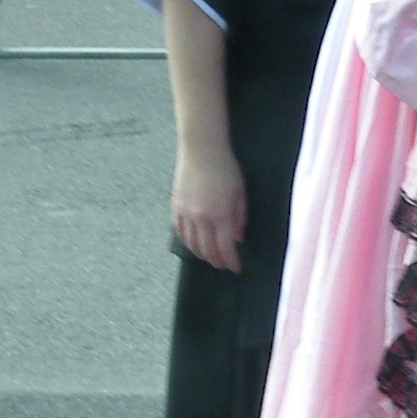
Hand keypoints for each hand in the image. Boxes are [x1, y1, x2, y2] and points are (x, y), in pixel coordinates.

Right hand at [173, 142, 247, 272]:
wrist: (201, 149)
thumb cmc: (226, 168)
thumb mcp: (240, 192)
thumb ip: (239, 218)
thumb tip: (237, 239)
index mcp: (220, 215)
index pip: (225, 248)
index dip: (231, 262)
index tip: (236, 268)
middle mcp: (201, 218)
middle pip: (207, 250)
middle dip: (217, 261)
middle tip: (224, 265)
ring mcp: (185, 213)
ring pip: (191, 244)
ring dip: (202, 255)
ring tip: (210, 257)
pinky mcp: (176, 207)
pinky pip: (180, 232)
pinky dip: (187, 242)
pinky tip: (194, 244)